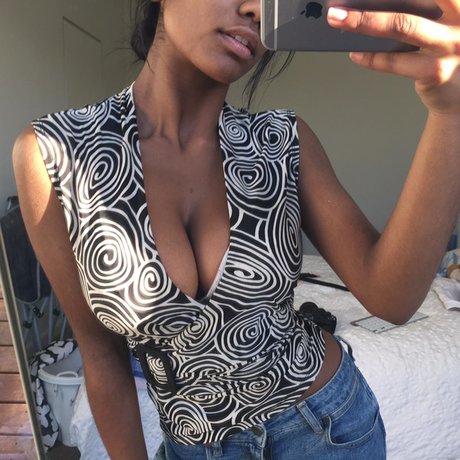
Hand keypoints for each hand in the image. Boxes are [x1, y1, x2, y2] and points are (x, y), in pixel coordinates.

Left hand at [327, 1, 459, 115]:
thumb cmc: (453, 54)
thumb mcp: (450, 24)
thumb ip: (426, 11)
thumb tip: (374, 5)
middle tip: (343, 0)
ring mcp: (450, 45)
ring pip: (401, 26)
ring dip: (364, 21)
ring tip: (338, 18)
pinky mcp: (436, 72)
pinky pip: (396, 61)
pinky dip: (372, 57)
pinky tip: (355, 52)